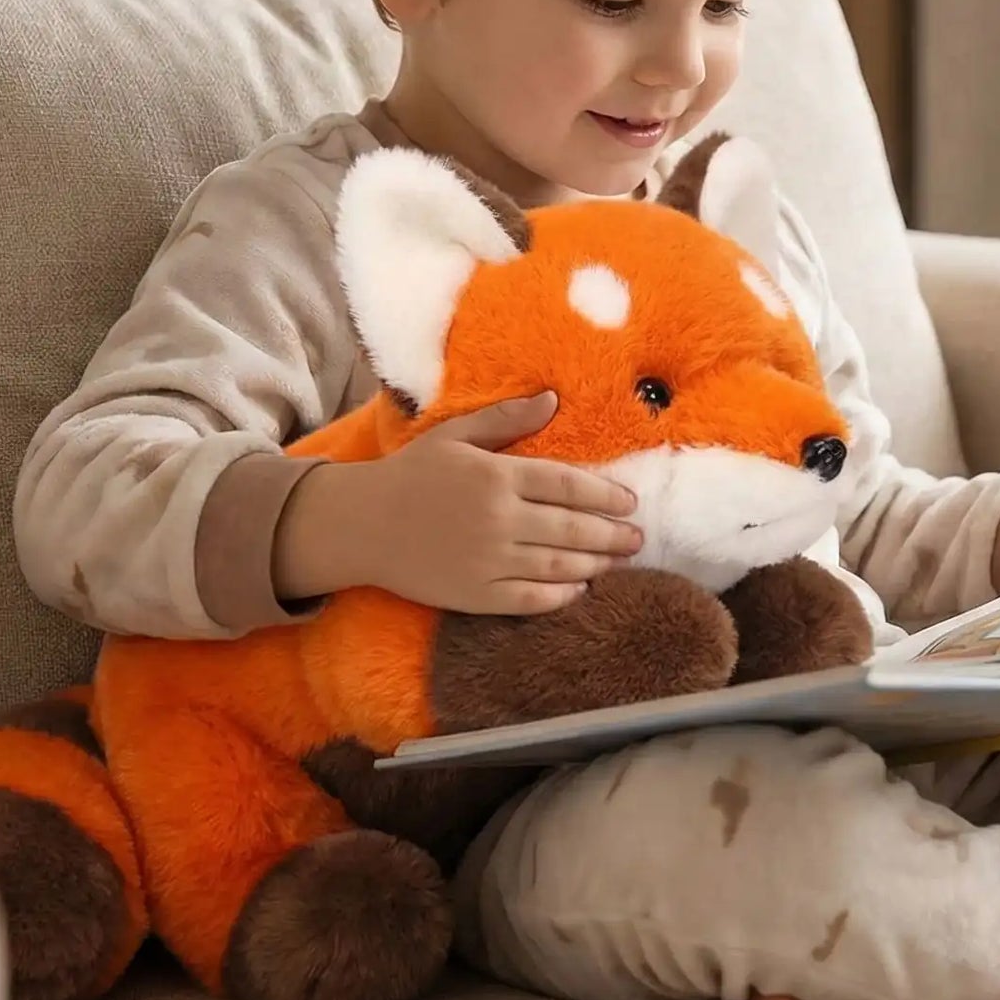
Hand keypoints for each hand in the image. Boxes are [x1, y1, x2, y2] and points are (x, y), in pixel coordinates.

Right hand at [272, 391, 641, 613]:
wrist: (361, 526)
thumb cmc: (411, 474)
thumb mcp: (456, 436)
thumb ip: (507, 418)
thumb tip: (553, 399)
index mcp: (497, 476)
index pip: (568, 485)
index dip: (605, 495)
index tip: (630, 501)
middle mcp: (498, 520)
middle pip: (571, 528)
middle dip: (611, 534)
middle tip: (639, 536)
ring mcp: (487, 561)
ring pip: (557, 566)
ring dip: (596, 564)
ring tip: (620, 560)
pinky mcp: (474, 595)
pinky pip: (529, 599)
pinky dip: (560, 596)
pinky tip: (580, 589)